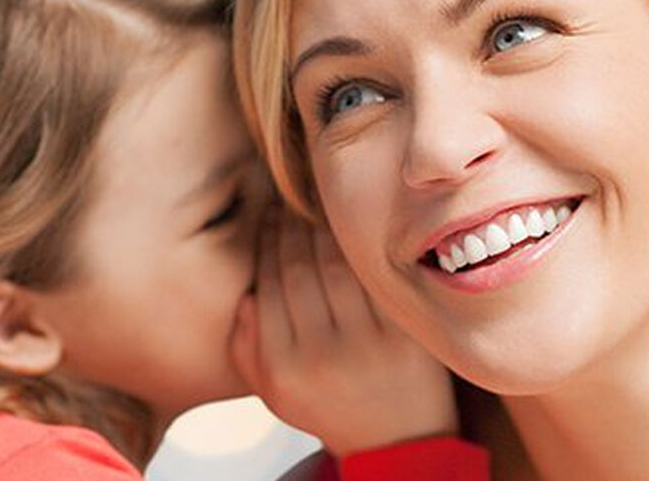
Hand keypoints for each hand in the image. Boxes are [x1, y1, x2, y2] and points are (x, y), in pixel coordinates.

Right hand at [231, 208, 459, 456]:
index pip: (267, 286)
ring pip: (335, 267)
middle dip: (289, 228)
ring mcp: (367, 346)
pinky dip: (359, 250)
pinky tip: (350, 233)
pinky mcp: (404, 336)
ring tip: (313, 211)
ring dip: (321, 230)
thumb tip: (244, 296)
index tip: (266, 219)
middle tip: (287, 205)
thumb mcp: (273, 391)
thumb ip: (246, 347)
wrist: (396, 442)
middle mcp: (321, 357)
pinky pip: (374, 279)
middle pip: (298, 270)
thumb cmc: (327, 406)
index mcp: (283, 368)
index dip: (265, 244)